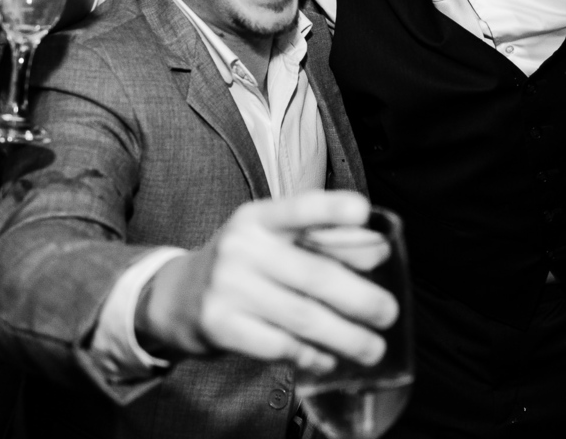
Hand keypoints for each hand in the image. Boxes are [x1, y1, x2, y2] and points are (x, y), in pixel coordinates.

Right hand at [135, 191, 399, 373]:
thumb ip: (326, 241)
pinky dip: (310, 354)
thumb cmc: (244, 265)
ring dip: (344, 336)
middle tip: (388, 312)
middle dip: (359, 298)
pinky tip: (328, 358)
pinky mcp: (220, 326)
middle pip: (313, 273)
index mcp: (260, 218)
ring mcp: (228, 287)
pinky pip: (278, 345)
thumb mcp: (275, 242)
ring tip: (373, 348)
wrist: (176, 297)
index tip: (363, 210)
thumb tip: (378, 251)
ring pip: (301, 316)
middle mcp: (241, 247)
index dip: (331, 208)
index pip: (299, 208)